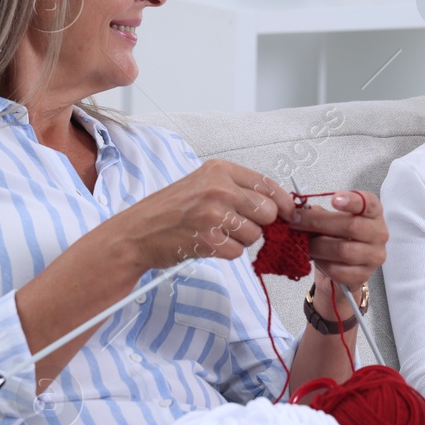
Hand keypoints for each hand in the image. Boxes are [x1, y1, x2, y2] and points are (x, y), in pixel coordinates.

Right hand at [107, 160, 294, 270]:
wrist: (136, 232)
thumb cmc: (170, 210)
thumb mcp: (202, 184)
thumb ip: (237, 190)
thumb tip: (278, 207)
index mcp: (219, 170)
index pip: (268, 185)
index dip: (283, 203)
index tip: (288, 214)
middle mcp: (218, 188)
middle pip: (267, 212)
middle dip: (258, 224)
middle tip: (236, 226)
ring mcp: (212, 214)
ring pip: (254, 235)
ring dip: (240, 240)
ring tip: (215, 233)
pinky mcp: (207, 240)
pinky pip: (238, 253)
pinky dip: (226, 253)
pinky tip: (207, 244)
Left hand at [290, 190, 386, 293]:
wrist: (341, 266)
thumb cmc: (337, 237)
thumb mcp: (331, 220)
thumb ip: (319, 213)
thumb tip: (300, 211)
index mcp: (373, 213)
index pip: (368, 203)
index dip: (352, 201)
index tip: (334, 199)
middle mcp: (379, 233)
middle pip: (351, 226)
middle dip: (318, 222)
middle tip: (296, 220)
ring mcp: (374, 256)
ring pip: (343, 250)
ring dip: (318, 246)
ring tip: (305, 243)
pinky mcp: (363, 275)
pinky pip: (338, 270)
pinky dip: (322, 263)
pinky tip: (315, 258)